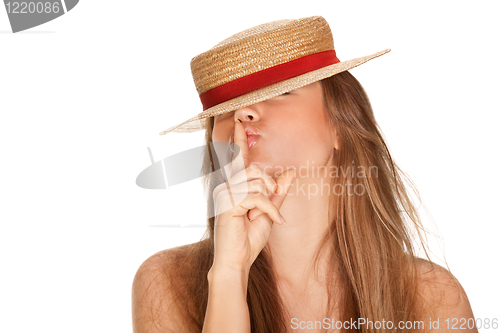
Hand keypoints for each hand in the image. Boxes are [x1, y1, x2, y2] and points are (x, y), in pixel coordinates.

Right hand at [211, 121, 294, 272]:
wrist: (237, 261)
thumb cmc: (249, 239)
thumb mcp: (269, 211)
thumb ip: (277, 192)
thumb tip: (290, 172)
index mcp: (235, 187)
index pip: (238, 159)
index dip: (239, 140)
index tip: (239, 121)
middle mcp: (227, 187)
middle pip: (254, 169)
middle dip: (270, 183)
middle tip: (274, 203)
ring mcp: (225, 194)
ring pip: (256, 181)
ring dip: (270, 199)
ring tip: (273, 216)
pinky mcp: (227, 203)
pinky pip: (256, 197)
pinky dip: (270, 209)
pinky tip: (276, 221)